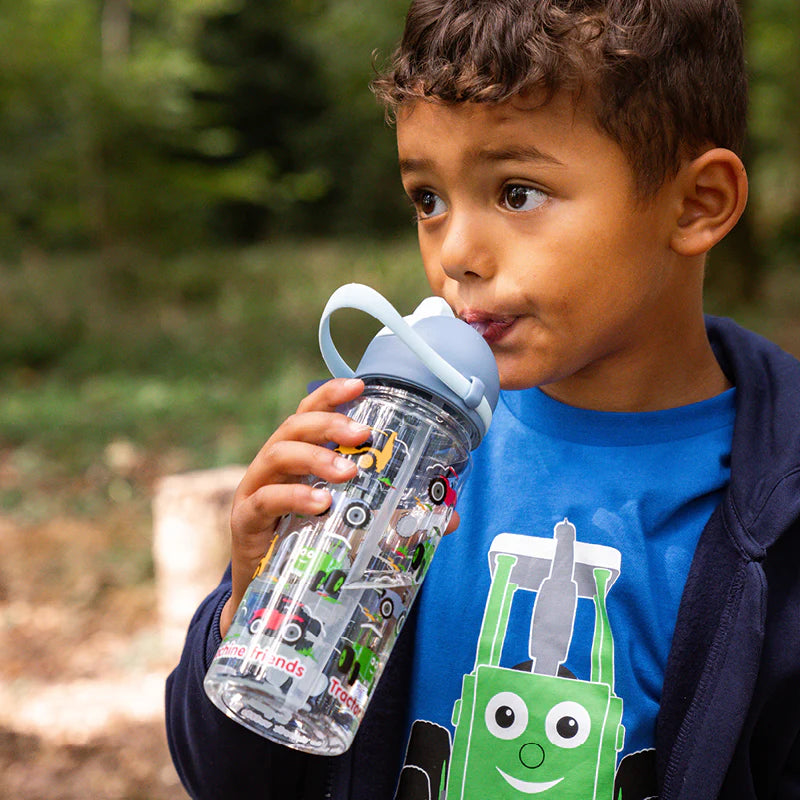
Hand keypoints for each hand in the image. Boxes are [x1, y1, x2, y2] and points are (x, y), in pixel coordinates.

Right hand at [218, 377, 461, 636]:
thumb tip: (448, 518)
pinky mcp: (246, 519)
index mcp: (298, 456)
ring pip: (278, 456)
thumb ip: (394, 516)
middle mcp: (273, 465)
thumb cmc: (309, 542)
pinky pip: (266, 500)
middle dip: (329, 425)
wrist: (266, 591)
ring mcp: (255, 489)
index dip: (331, 395)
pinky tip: (320, 504)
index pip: (309, 413)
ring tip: (348, 473)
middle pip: (294, 428)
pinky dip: (294, 497)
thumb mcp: (349, 523)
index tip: (359, 386)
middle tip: (363, 435)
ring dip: (315, 459)